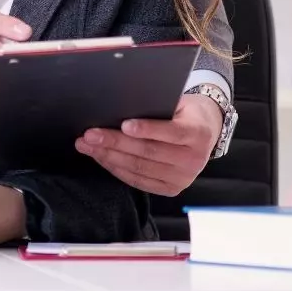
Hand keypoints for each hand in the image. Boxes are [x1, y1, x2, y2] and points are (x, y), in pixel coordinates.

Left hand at [74, 93, 222, 195]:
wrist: (205, 132)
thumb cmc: (183, 113)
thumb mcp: (178, 102)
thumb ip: (157, 105)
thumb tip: (122, 101)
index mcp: (197, 134)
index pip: (171, 132)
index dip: (147, 129)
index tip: (124, 125)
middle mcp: (192, 160)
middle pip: (148, 152)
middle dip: (115, 143)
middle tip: (90, 135)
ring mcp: (182, 178)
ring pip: (139, 168)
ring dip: (108, 157)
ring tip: (87, 145)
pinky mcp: (170, 189)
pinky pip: (138, 181)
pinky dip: (116, 168)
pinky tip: (100, 157)